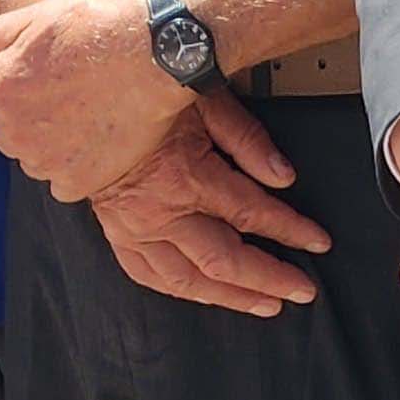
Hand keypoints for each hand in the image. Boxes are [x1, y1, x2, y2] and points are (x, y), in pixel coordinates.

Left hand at [0, 0, 192, 199]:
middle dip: (27, 118)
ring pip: (34, 159)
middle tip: (67, 96)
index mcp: (0, 93)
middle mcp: (16, 133)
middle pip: (7, 133)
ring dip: (51, 145)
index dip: (14, 86)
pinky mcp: (79, 182)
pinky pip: (63, 183)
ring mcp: (47, 162)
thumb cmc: (95, 28)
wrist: (152, 54)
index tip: (43, 78)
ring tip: (87, 115)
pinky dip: (76, 169)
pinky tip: (98, 141)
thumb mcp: (35, 16)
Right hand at [88, 91, 332, 314]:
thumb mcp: (205, 101)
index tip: (317, 242)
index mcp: (185, 175)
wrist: (82, 101)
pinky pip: (150, 276)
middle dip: (269, 278)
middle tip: (301, 290)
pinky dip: (182, 290)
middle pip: (225, 259)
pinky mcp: (118, 235)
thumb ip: (247, 139)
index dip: (290, 230)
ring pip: (189, 280)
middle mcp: (160, 212)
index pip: (251, 212)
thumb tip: (283, 177)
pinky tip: (205, 295)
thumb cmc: (143, 95)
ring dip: (232, 297)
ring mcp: (135, 230)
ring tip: (265, 304)